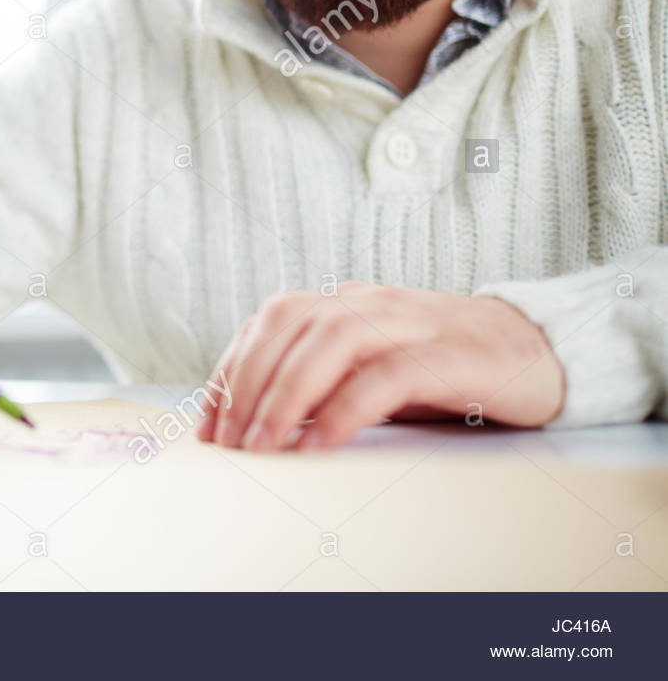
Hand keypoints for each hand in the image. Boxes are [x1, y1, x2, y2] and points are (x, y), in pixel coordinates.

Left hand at [196, 283, 564, 450]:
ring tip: (263, 445)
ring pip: (331, 339)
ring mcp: (413, 322)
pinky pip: (388, 375)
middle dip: (247, 383)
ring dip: (286, 395)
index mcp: (346, 301)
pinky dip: (345, 410)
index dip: (232, 368)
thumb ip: (320, 381)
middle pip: (288, 323)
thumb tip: (255, 425)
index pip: (270, 320)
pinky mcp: (453, 354)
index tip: (207, 423)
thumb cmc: (445, 367)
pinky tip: (320, 446)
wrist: (541, 351)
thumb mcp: (371, 368)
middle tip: (228, 442)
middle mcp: (372, 302)